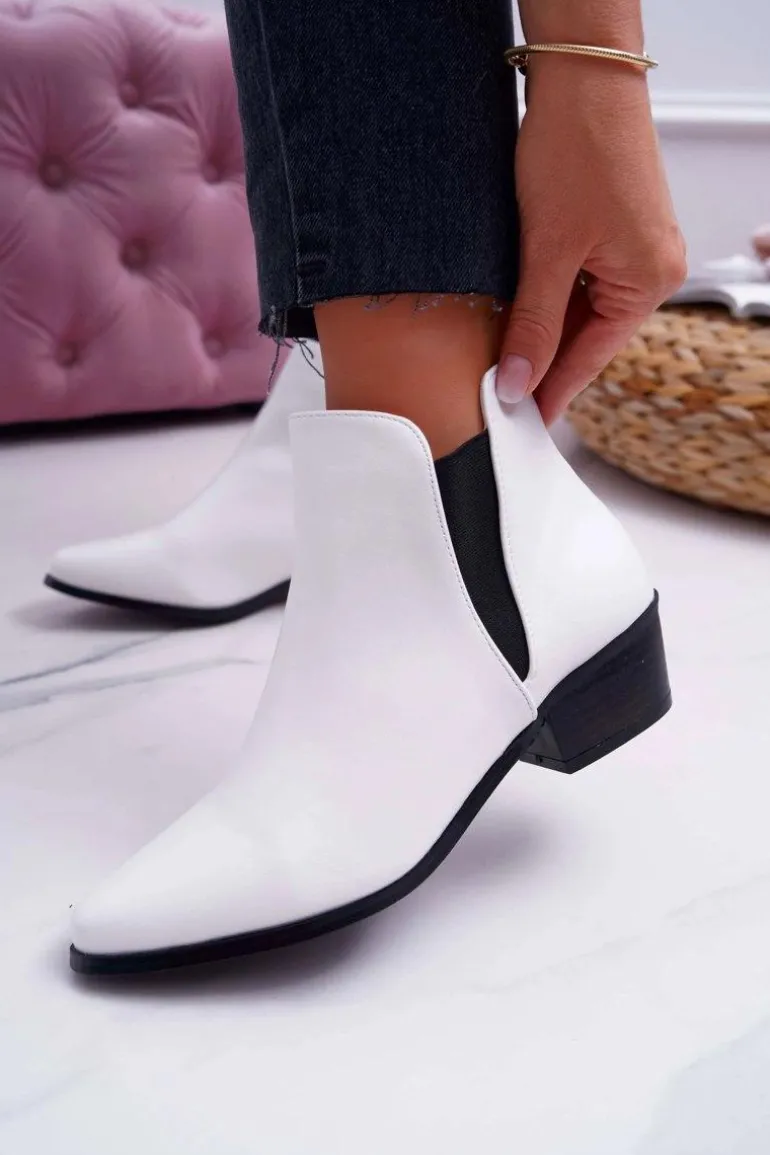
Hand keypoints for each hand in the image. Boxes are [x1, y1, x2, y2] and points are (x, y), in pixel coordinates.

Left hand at [497, 59, 686, 423]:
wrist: (582, 76)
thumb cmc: (575, 150)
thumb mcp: (546, 250)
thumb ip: (533, 323)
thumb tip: (518, 383)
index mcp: (649, 283)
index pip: (591, 358)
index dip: (552, 391)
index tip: (522, 421)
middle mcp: (653, 270)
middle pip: (589, 337)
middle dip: (545, 360)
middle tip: (501, 392)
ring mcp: (638, 249)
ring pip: (583, 310)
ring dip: (545, 328)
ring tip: (504, 355)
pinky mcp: (618, 230)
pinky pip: (583, 282)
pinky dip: (552, 298)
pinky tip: (521, 310)